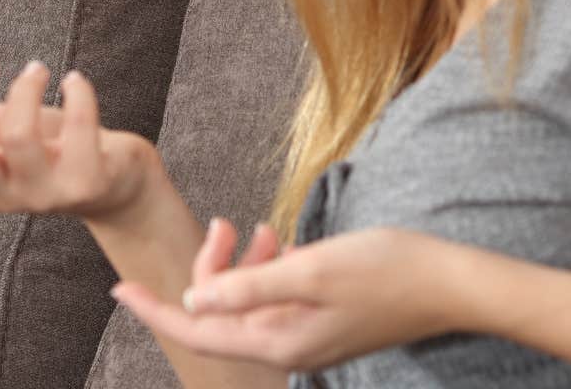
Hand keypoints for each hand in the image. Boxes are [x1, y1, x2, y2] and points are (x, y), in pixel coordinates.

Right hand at [0, 56, 158, 222]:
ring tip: (37, 69)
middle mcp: (6, 197)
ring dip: (24, 88)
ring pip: (19, 137)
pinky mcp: (89, 182)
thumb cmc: (48, 152)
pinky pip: (78, 131)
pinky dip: (77, 95)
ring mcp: (48, 194)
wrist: (116, 187)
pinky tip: (75, 80)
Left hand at [111, 225, 475, 373]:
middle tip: (227, 224)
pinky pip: (275, 297)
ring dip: (243, 264)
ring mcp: (307, 336)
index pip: (198, 331)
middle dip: (213, 267)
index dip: (155, 310)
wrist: (452, 283)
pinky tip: (281, 239)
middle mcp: (289, 347)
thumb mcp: (311, 270)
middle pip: (220, 312)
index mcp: (280, 342)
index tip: (118, 288)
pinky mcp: (323, 320)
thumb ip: (249, 288)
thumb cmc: (387, 271)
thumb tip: (195, 304)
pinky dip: (270, 267)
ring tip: (263, 228)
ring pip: (248, 301)